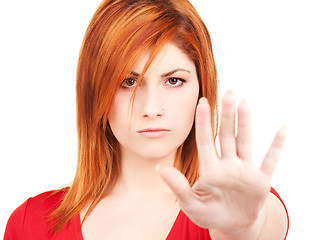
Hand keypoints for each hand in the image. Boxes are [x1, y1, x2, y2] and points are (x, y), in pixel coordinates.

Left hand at [158, 91, 285, 233]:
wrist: (233, 225)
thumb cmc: (210, 214)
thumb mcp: (191, 205)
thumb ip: (178, 188)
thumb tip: (160, 169)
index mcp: (210, 170)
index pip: (205, 141)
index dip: (203, 122)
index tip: (201, 102)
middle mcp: (228, 165)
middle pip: (227, 136)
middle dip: (227, 115)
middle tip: (228, 93)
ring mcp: (245, 170)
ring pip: (245, 142)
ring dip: (245, 123)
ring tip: (244, 102)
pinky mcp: (261, 180)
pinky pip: (270, 160)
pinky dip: (276, 146)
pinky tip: (282, 129)